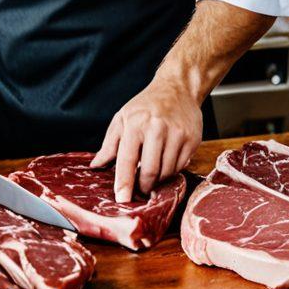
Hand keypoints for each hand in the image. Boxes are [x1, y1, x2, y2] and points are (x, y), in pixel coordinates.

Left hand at [89, 76, 201, 202]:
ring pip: (166, 172)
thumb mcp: (122, 118)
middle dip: (144, 185)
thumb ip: (109, 144)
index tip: (122, 199)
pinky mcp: (192, 139)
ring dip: (158, 178)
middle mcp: (157, 128)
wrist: (177, 89)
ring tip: (153, 171)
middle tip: (140, 187)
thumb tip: (96, 165)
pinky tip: (166, 161)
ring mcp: (177, 134)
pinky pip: (181, 167)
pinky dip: (171, 170)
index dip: (124, 183)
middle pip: (150, 171)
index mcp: (135, 123)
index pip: (127, 159)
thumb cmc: (146, 105)